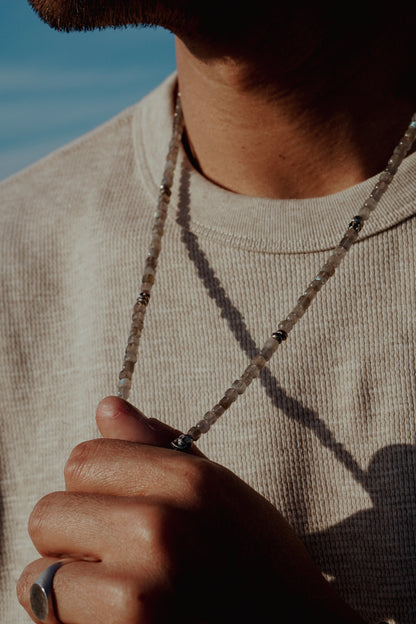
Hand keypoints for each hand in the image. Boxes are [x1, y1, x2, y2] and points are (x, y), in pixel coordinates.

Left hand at [17, 396, 363, 622]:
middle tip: (113, 555)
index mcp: (189, 482)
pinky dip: (69, 618)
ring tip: (114, 589)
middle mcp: (160, 529)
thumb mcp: (218, 490)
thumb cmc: (256, 562)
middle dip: (73, 535)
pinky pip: (49, 616)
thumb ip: (157, 446)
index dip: (94, 487)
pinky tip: (114, 615)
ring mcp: (139, 589)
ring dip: (67, 582)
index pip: (82, 460)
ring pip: (38, 572)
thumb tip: (106, 406)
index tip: (116, 506)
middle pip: (50, 513)